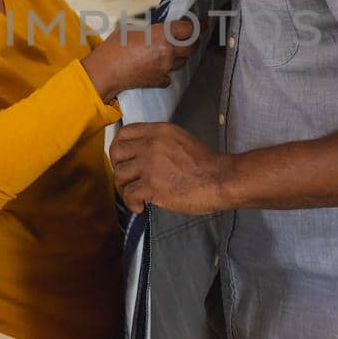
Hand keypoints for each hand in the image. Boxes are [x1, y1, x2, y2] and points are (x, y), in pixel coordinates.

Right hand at [81, 19, 197, 100]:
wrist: (105, 72)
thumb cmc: (114, 47)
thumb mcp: (132, 28)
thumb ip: (152, 29)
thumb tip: (162, 29)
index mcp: (162, 35)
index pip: (190, 28)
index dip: (200, 24)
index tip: (206, 21)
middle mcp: (168, 52)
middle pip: (192, 47)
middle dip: (192, 41)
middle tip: (188, 37)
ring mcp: (165, 68)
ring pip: (182, 62)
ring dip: (178, 56)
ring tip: (166, 52)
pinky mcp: (159, 81)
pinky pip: (170, 75)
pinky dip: (166, 71)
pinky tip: (155, 66)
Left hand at [109, 122, 231, 214]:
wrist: (221, 179)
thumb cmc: (206, 164)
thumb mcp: (180, 141)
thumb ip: (160, 143)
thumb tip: (142, 157)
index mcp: (159, 131)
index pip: (125, 133)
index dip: (119, 148)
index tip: (123, 160)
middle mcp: (150, 144)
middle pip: (116, 152)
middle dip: (118, 167)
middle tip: (127, 179)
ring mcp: (149, 164)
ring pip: (120, 174)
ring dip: (123, 188)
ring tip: (135, 197)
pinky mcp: (151, 184)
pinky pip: (129, 194)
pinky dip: (131, 203)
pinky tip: (140, 208)